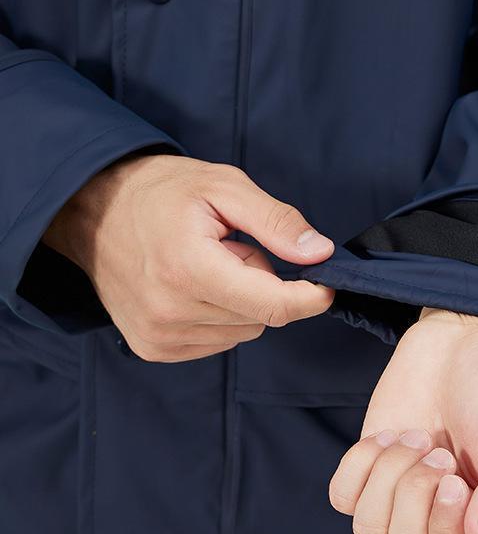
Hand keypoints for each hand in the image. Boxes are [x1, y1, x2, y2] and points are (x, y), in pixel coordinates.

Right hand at [44, 154, 334, 361]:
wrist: (94, 211)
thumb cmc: (161, 192)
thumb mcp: (225, 187)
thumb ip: (276, 221)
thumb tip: (320, 254)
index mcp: (188, 269)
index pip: (272, 305)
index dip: (310, 298)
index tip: (326, 283)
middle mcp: (170, 312)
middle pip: (261, 317)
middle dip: (264, 283)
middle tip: (235, 247)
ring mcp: (158, 336)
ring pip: (243, 331)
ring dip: (242, 300)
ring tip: (210, 263)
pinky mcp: (153, 347)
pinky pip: (218, 341)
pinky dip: (222, 315)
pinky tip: (197, 286)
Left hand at [329, 307, 477, 533]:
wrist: (463, 337)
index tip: (454, 481)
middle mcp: (446, 520)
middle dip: (414, 496)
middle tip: (438, 450)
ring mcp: (404, 496)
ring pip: (369, 531)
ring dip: (388, 476)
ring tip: (418, 437)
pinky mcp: (372, 469)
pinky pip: (342, 498)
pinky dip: (359, 466)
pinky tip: (389, 436)